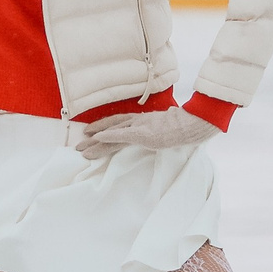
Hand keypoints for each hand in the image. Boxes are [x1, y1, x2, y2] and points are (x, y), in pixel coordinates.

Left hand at [75, 108, 219, 159]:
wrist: (194, 123)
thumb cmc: (185, 127)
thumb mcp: (169, 130)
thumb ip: (160, 131)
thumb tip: (159, 135)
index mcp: (143, 122)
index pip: (119, 124)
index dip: (103, 128)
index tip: (89, 134)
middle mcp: (138, 123)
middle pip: (111, 129)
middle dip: (94, 139)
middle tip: (77, 147)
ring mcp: (141, 128)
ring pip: (112, 134)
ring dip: (96, 142)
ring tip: (81, 149)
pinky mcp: (144, 134)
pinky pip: (122, 135)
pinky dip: (108, 136)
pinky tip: (96, 139)